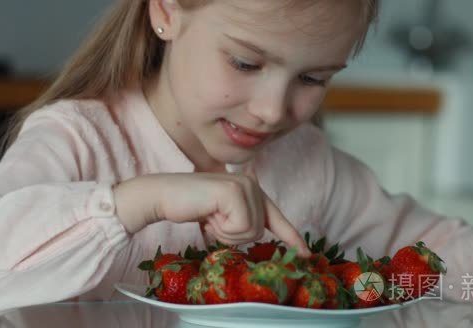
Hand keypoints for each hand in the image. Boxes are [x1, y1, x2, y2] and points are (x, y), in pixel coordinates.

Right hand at [113, 169, 310, 256]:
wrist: (164, 196)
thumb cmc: (191, 207)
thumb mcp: (222, 217)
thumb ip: (241, 221)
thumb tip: (258, 234)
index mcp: (252, 190)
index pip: (276, 218)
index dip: (292, 237)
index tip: (308, 255)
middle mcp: (253, 184)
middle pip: (258, 231)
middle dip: (232, 235)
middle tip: (212, 219)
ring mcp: (245, 186)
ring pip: (250, 231)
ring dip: (225, 232)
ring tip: (209, 215)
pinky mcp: (234, 192)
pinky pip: (239, 227)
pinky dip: (221, 228)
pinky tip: (208, 213)